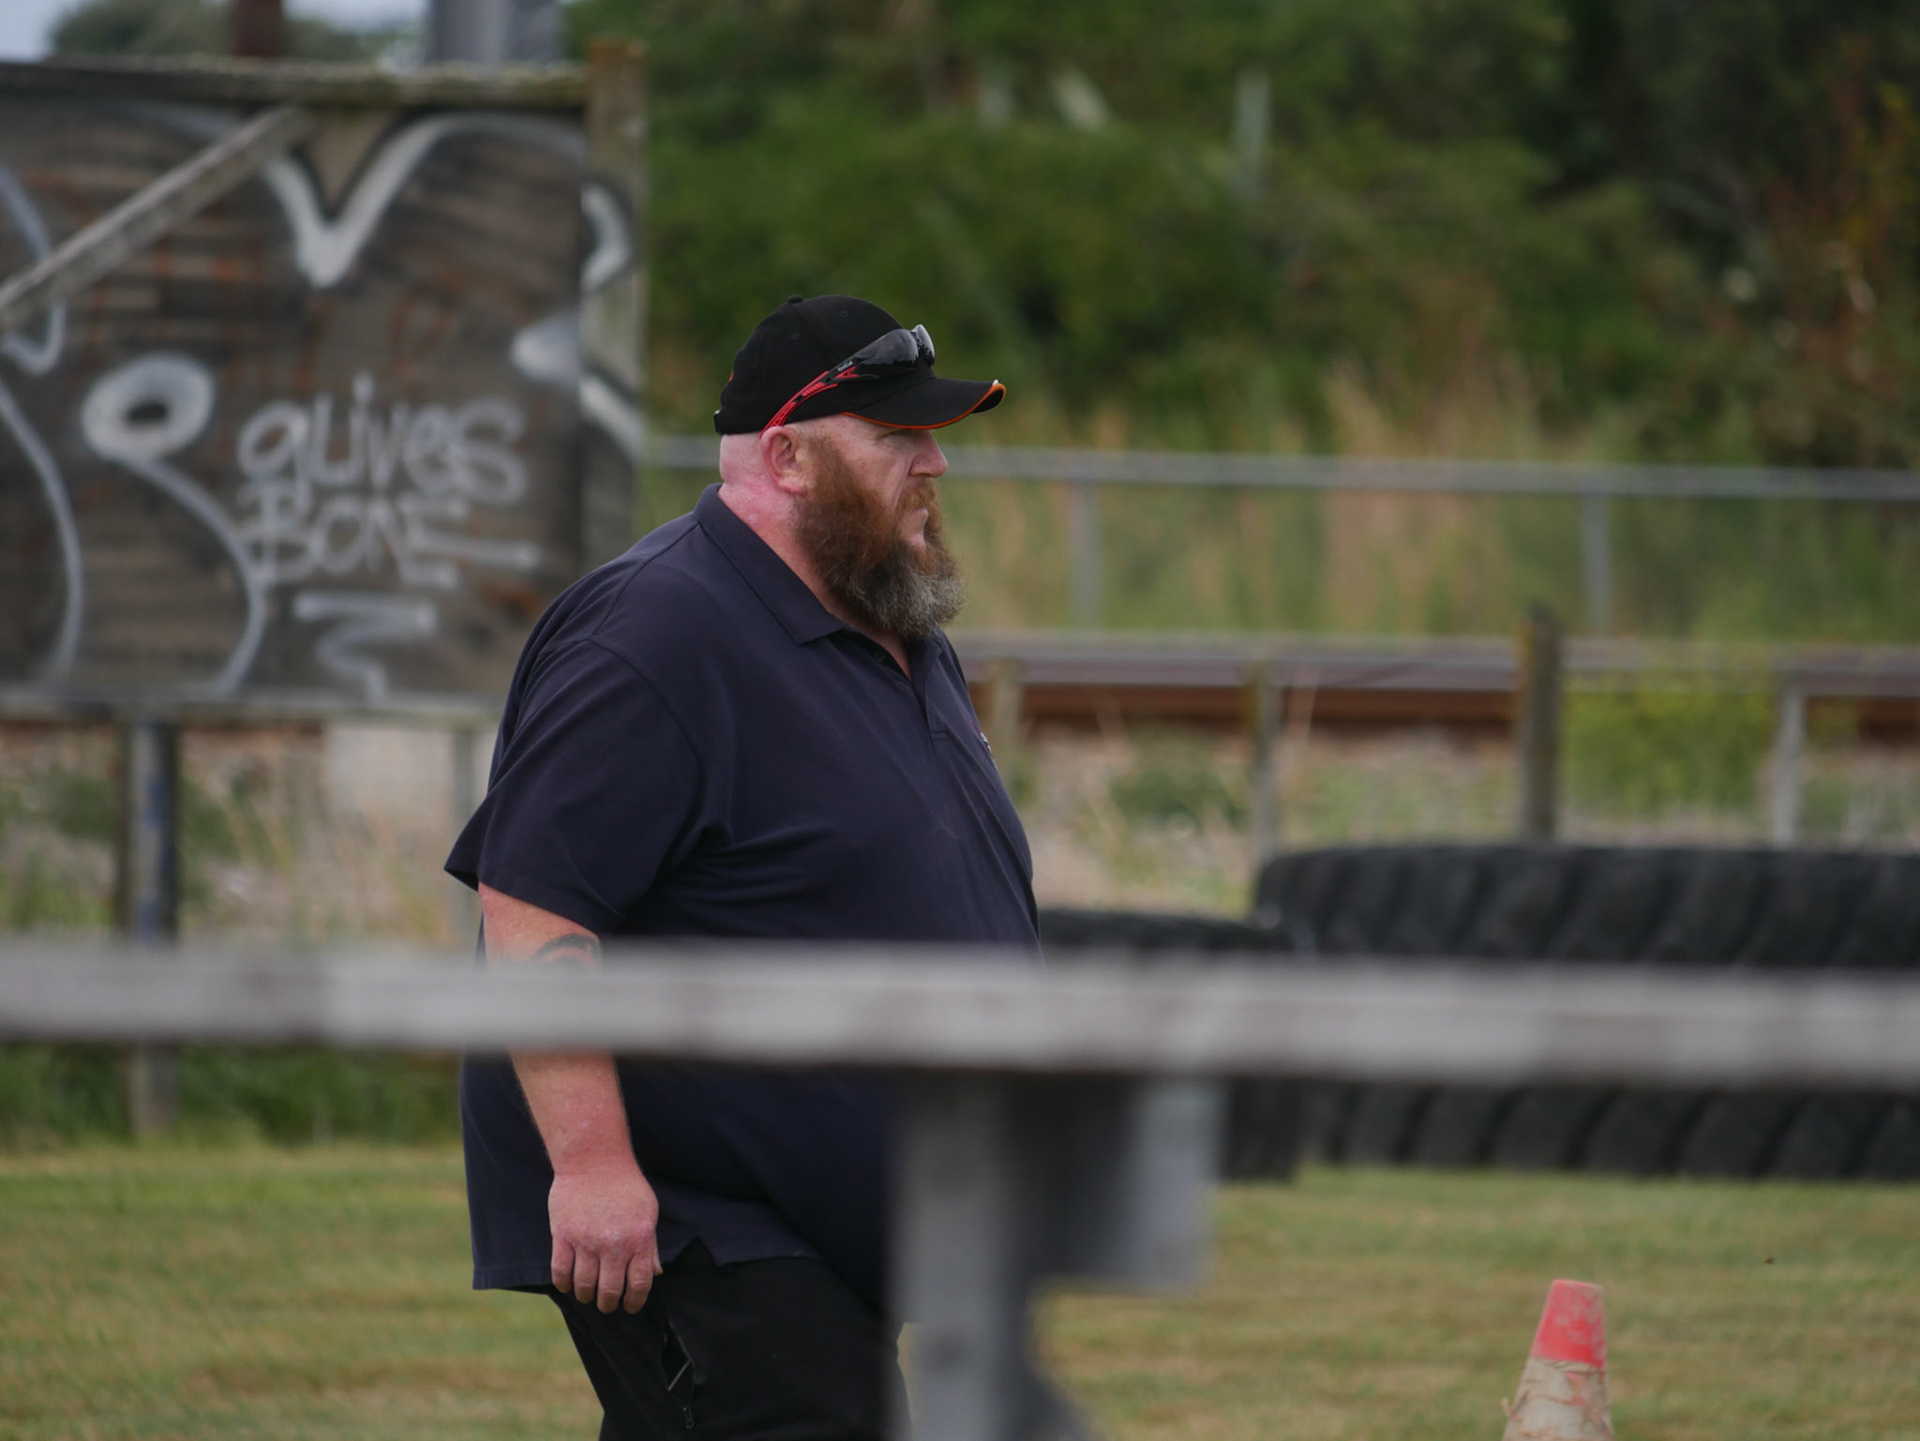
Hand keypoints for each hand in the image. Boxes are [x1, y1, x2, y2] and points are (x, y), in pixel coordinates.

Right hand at [549, 1160, 663, 1313]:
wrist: (594, 1160)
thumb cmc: (625, 1186)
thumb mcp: (648, 1212)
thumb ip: (650, 1246)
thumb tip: (654, 1274)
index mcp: (639, 1239)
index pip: (639, 1284)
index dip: (634, 1302)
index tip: (630, 1307)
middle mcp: (614, 1244)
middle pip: (610, 1290)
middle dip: (609, 1303)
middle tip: (607, 1304)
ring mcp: (586, 1241)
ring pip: (584, 1285)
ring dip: (586, 1296)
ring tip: (588, 1295)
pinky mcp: (563, 1235)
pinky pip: (560, 1271)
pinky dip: (564, 1284)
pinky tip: (568, 1285)